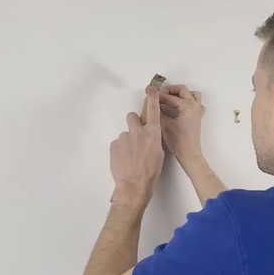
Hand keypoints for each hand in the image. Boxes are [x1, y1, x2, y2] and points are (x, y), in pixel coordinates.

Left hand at [110, 86, 163, 205]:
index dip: (152, 99)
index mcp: (152, 133)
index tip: (151, 90)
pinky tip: (124, 161)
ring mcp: (124, 138)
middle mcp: (137, 132)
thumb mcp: (159, 153)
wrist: (134, 184)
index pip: (153, 111)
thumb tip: (148, 138)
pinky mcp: (114, 145)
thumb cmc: (151, 172)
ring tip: (130, 158)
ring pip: (125, 135)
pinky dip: (120, 151)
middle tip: (135, 137)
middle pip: (132, 117)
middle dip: (133, 123)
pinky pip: (118, 145)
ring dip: (127, 143)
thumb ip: (153, 141)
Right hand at [158, 84, 205, 166]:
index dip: (158, 95)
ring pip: (191, 95)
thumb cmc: (179, 142)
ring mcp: (197, 112)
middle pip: (182, 90)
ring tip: (169, 99)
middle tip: (159, 96)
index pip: (169, 96)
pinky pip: (195, 103)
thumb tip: (152, 104)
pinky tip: (179, 108)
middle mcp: (194, 106)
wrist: (189, 154)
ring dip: (180, 94)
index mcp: (187, 106)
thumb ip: (158, 112)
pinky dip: (188, 102)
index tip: (149, 94)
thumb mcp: (164, 125)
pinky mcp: (197, 118)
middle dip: (169, 90)